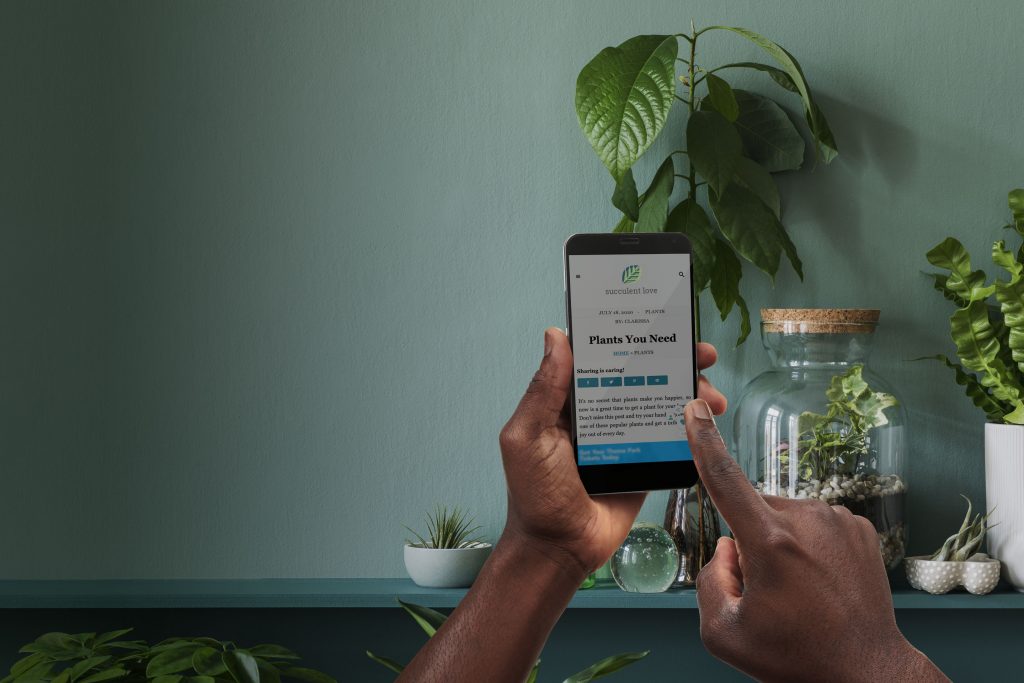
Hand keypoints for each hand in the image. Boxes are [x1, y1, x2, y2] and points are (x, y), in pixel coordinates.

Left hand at [498, 328, 725, 576]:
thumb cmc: (534, 494)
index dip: (627, 337)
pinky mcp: (644, 462)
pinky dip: (692, 426)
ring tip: (713, 393)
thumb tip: (555, 335)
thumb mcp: (528, 437)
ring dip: (689, 392)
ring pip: (659, 402)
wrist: (559, 548)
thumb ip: (543, 390)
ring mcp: (624, 437)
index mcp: (568, 402)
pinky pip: (670, 438)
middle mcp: (598, 413)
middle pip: (639, 374)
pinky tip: (710, 418)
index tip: (655, 320)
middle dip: (672, 360)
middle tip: (702, 354)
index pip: (600, 357)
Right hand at [685, 399, 946, 682]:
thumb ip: (709, 581)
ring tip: (799, 592)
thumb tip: (726, 550)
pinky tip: (819, 582)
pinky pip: (815, 525)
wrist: (867, 671)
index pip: (725, 479)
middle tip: (766, 591)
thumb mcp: (725, 633)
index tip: (695, 409)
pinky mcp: (859, 527)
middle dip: (748, 542)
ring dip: (779, 544)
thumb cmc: (797, 657)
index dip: (704, 441)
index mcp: (771, 542)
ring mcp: (838, 520)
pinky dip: (809, 547)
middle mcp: (807, 520)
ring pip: (784, 518)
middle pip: (752, 512)